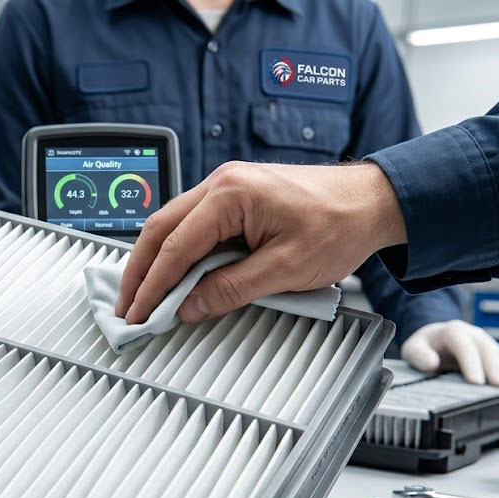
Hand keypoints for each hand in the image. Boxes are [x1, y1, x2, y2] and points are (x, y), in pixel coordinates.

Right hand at [116, 161, 406, 323]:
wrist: (372, 201)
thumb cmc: (340, 225)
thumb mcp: (285, 269)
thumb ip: (231, 289)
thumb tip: (190, 307)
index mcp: (231, 195)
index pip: (175, 246)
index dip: (152, 285)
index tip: (139, 312)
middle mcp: (221, 183)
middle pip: (159, 228)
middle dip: (139, 271)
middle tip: (127, 306)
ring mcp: (225, 186)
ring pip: (170, 224)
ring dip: (154, 260)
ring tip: (143, 294)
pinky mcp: (234, 196)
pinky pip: (191, 223)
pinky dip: (175, 250)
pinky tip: (173, 273)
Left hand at [401, 321, 498, 386]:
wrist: (435, 339)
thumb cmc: (424, 347)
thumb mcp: (413, 348)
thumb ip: (419, 354)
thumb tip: (432, 364)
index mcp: (452, 331)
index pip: (464, 345)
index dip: (471, 362)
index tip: (475, 381)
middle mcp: (473, 334)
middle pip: (486, 348)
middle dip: (494, 367)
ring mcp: (486, 343)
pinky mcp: (494, 353)